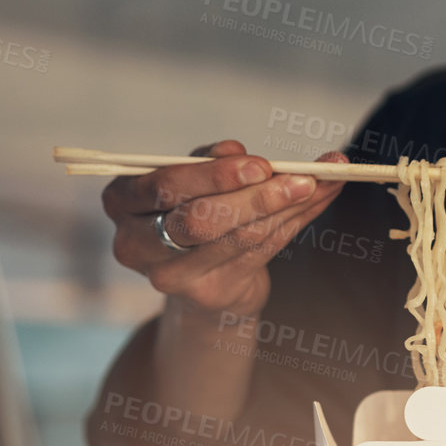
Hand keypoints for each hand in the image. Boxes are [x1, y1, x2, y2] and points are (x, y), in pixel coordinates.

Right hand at [102, 139, 346, 318]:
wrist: (204, 278)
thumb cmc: (196, 210)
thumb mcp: (197, 179)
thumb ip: (215, 162)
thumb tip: (236, 149)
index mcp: (122, 200)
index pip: (166, 186)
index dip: (214, 175)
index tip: (260, 164)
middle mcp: (135, 244)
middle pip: (199, 221)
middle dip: (255, 198)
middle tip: (301, 178)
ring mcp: (169, 277)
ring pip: (236, 238)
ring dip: (287, 207)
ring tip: (322, 183)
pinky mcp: (207, 295)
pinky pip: (258, 253)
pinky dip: (293, 223)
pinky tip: (318, 200)